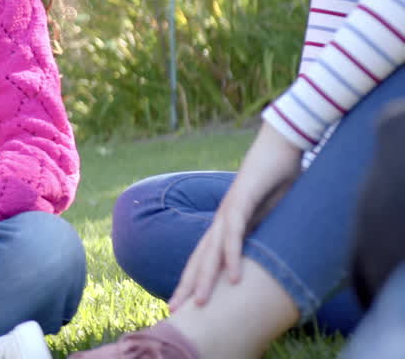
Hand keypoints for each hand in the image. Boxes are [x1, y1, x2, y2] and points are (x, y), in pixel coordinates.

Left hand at [169, 124, 301, 311]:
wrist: (280, 144)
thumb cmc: (278, 179)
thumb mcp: (273, 215)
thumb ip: (266, 233)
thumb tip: (271, 256)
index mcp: (227, 224)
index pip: (205, 256)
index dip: (194, 279)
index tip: (184, 304)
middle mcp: (221, 218)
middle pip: (200, 257)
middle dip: (187, 284)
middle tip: (174, 310)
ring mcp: (228, 209)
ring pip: (212, 250)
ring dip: (206, 278)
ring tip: (199, 304)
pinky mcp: (241, 200)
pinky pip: (235, 232)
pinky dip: (233, 254)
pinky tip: (233, 277)